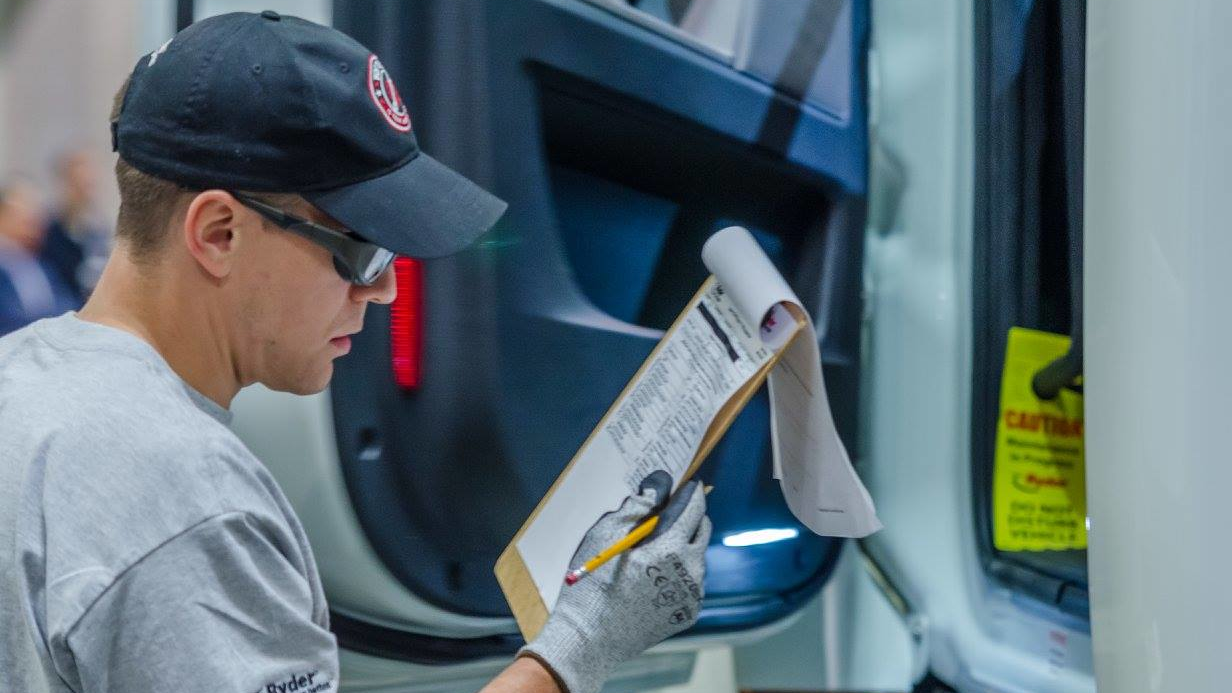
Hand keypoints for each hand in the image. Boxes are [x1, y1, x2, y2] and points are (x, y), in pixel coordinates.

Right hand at [519, 472, 711, 692]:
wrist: (589, 640)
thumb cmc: (593, 584)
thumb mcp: (607, 533)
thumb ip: (639, 505)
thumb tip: (660, 484)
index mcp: (671, 548)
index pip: (693, 507)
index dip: (689, 491)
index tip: (686, 482)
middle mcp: (691, 571)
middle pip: (703, 529)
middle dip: (690, 515)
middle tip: (668, 511)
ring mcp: (692, 595)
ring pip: (698, 556)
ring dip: (684, 544)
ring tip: (654, 548)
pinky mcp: (688, 613)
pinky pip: (692, 581)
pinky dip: (680, 570)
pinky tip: (654, 575)